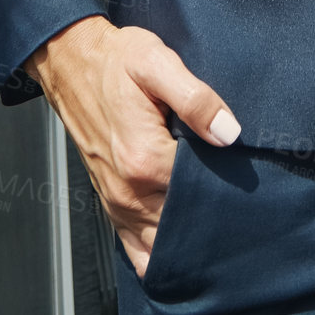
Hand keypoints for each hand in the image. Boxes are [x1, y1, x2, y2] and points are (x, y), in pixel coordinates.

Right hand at [24, 16, 240, 275]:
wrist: (72, 62)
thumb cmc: (116, 60)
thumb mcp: (157, 62)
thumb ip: (196, 99)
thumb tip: (229, 133)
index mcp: (145, 158)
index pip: (201, 191)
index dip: (227, 183)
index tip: (242, 173)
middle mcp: (129, 189)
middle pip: (183, 220)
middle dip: (209, 214)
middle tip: (235, 201)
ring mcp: (117, 200)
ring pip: (161, 242)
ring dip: (187, 238)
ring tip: (215, 224)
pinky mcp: (110, 202)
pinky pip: (135, 248)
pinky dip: (157, 254)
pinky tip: (178, 249)